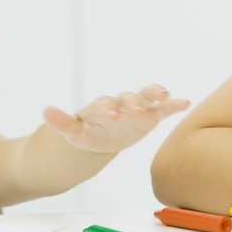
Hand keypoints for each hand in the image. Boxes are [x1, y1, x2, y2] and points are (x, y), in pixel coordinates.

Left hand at [43, 84, 189, 153]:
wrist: (101, 137)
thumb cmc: (86, 132)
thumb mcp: (72, 131)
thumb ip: (61, 122)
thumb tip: (45, 110)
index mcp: (103, 107)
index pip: (107, 104)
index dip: (110, 109)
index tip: (112, 115)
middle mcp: (121, 103)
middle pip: (129, 97)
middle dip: (134, 102)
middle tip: (137, 109)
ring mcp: (137, 108)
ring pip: (148, 97)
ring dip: (155, 94)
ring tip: (166, 95)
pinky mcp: (150, 117)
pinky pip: (163, 110)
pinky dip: (174, 105)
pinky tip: (185, 102)